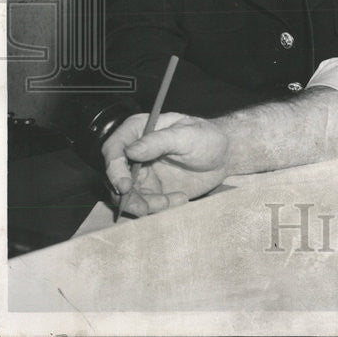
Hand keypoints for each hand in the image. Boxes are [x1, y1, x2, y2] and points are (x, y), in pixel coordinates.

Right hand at [102, 112, 229, 217]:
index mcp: (139, 130)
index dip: (114, 168)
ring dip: (143, 205)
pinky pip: (145, 205)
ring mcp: (142, 174)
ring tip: (169, 203)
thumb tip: (130, 151)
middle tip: (144, 207)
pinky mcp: (152, 191)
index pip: (114, 148)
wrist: (224, 157)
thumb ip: (159, 141)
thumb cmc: (207, 138)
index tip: (124, 186)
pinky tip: (180, 200)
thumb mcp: (187, 135)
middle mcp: (135, 153)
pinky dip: (158, 208)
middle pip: (114, 177)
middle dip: (125, 196)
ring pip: (127, 196)